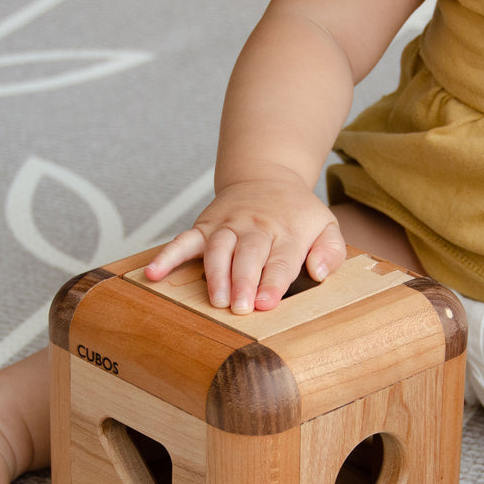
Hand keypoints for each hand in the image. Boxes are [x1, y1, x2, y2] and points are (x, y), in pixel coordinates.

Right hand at [144, 175, 345, 313]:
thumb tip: (318, 272)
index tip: (267, 302)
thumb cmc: (297, 213)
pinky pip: (184, 240)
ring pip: (218, 249)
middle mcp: (256, 227)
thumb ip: (330, 251)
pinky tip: (154, 274)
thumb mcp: (326, 226)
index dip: (273, 282)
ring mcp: (228, 225)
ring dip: (215, 275)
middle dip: (243, 282)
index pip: (280, 260)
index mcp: (287, 231)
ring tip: (215, 300)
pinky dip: (167, 256)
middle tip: (240, 308)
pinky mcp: (206, 225)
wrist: (267, 175)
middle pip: (248, 255)